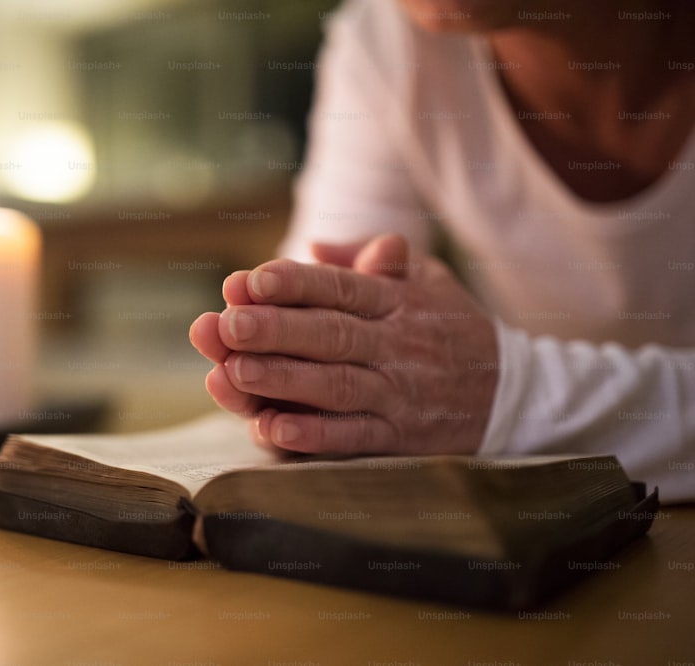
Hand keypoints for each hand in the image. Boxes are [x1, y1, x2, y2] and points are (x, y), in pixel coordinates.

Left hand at [189, 235, 498, 455]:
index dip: (296, 283)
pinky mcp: (401, 438)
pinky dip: (314, 436)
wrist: (514, 393)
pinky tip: (273, 430)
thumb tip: (316, 246)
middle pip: (332, 334)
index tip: (249, 280)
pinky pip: (354, 437)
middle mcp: (398, 344)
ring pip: (337, 386)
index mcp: (397, 300)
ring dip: (284, 381)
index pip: (341, 287)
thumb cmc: (450, 327)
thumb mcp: (426, 279)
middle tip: (228, 323)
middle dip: (277, 329)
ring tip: (234, 372)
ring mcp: (400, 393)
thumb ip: (371, 260)